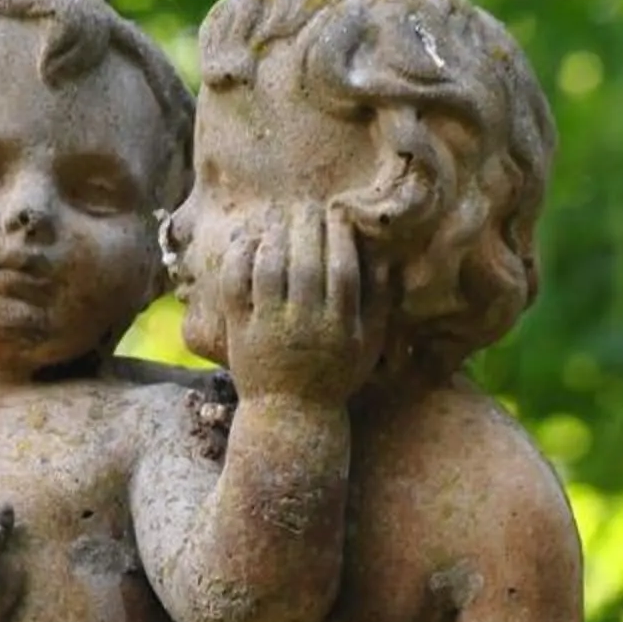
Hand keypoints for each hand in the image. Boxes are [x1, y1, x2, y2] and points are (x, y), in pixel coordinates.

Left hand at [216, 203, 379, 404]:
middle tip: (306, 204)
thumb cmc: (335, 376)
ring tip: (279, 215)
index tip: (337, 212)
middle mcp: (304, 326)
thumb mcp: (367, 347)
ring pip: (269, 269)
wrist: (290, 416)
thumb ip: (379, 304)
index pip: (341, 269)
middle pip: (305, 263)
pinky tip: (250, 238)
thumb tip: (386, 259)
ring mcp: (269, 327)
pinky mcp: (240, 330)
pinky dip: (241, 257)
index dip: (339, 235)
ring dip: (274, 235)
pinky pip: (236, 285)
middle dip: (306, 226)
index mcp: (339, 327)